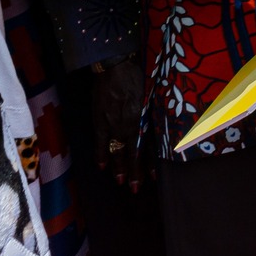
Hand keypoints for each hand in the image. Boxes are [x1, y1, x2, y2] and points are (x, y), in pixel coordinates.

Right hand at [93, 54, 146, 190]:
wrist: (115, 66)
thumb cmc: (136, 77)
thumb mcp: (150, 95)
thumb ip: (150, 113)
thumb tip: (156, 126)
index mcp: (143, 119)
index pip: (148, 146)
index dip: (150, 163)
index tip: (154, 177)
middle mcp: (130, 125)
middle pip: (133, 153)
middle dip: (134, 172)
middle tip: (134, 188)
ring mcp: (113, 124)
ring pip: (117, 150)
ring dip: (119, 167)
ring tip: (120, 182)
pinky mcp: (100, 121)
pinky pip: (100, 142)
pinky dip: (101, 154)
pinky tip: (102, 167)